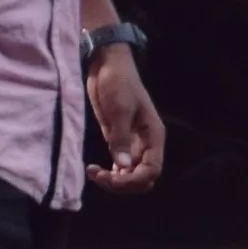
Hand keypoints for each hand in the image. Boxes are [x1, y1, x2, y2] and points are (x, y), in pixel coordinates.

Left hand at [84, 46, 165, 193]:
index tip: (112, 178)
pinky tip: (94, 169)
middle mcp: (146, 143)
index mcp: (153, 135)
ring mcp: (132, 144)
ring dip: (114, 181)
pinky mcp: (118, 141)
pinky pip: (120, 167)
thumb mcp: (119, 109)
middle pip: (142, 178)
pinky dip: (109, 174)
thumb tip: (123, 166)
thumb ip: (121, 138)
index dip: (134, 180)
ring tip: (94, 172)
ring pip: (130, 175)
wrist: (107, 65)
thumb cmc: (117, 82)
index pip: (152, 170)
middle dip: (123, 184)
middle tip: (100, 176)